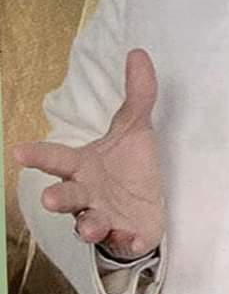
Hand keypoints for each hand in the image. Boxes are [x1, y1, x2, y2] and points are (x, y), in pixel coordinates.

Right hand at [15, 49, 164, 258]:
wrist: (145, 206)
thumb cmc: (129, 166)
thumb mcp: (135, 126)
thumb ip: (138, 94)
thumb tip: (138, 52)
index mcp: (83, 166)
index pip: (57, 158)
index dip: (37, 155)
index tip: (17, 151)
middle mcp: (87, 194)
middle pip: (67, 196)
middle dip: (58, 197)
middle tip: (49, 198)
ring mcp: (104, 217)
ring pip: (89, 224)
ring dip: (88, 225)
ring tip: (90, 226)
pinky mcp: (125, 236)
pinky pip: (123, 241)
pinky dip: (126, 240)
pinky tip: (130, 237)